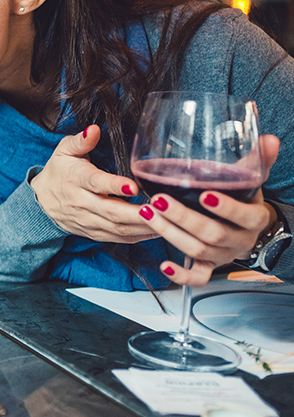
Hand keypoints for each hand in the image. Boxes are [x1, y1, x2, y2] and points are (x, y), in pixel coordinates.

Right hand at [30, 125, 157, 242]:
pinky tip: (158, 231)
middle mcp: (82, 202)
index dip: (114, 186)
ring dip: (144, 227)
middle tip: (162, 209)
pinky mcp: (94, 233)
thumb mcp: (64, 150)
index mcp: (76, 179)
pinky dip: (140, 237)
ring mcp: (88, 220)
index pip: (96, 183)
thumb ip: (81, 141)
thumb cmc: (59, 171)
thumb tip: (93, 130)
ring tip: (168, 221)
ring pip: (118, 228)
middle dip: (138, 213)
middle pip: (112, 211)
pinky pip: (119, 238)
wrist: (42, 202)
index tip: (133, 186)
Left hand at [139, 135, 280, 286]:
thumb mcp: (251, 179)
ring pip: (198, 251)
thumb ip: (258, 159)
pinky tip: (164, 265)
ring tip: (147, 213)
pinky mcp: (208, 267)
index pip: (244, 216)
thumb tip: (269, 138)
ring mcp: (223, 256)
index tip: (205, 195)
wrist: (246, 228)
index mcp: (253, 219)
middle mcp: (239, 241)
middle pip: (213, 235)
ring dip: (170, 234)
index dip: (226, 208)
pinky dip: (181, 275)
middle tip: (160, 200)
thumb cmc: (243, 199)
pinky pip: (197, 277)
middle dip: (184, 218)